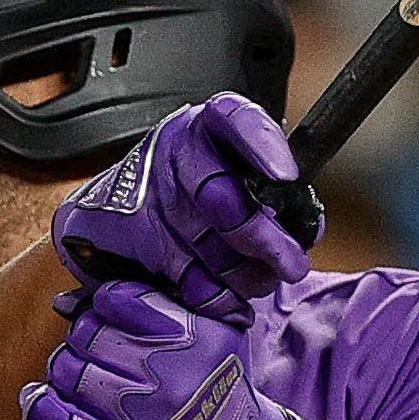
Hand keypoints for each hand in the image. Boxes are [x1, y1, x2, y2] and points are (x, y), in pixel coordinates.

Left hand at [24, 277, 311, 419]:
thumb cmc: (213, 391)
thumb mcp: (213, 334)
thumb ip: (156, 305)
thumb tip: (64, 301)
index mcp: (194, 337)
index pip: (118, 299)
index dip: (104, 306)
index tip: (112, 321)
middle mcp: (167, 375)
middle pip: (87, 333)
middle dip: (86, 340)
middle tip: (100, 357)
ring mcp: (140, 417)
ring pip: (67, 370)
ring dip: (68, 373)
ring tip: (88, 384)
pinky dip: (39, 406)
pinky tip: (41, 400)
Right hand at [48, 94, 315, 315]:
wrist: (112, 207)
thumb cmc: (191, 191)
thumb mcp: (234, 172)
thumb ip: (271, 193)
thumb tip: (306, 229)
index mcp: (207, 125)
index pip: (235, 120)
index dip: (263, 147)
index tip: (287, 179)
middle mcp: (173, 151)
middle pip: (223, 199)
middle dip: (263, 240)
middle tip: (291, 265)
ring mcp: (146, 193)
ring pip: (208, 248)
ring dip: (243, 276)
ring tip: (259, 281)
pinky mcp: (124, 236)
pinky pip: (184, 278)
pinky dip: (216, 298)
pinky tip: (229, 299)